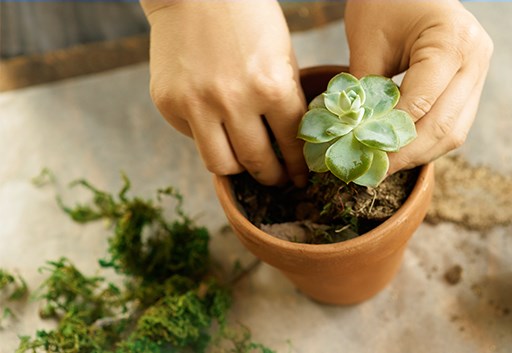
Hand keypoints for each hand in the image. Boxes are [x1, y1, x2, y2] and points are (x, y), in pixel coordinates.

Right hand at [142, 0, 308, 185]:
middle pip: (257, 163)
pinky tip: (217, 123)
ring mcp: (196, 104)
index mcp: (272, 87)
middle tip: (277, 179)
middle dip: (273, 177)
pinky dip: (208, 138)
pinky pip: (194, 139)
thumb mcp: (282, 56)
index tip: (301, 177)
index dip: (299, 166)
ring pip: (221, 164)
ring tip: (247, 164)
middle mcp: (233, 101)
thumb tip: (291, 144)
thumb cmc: (248, 18)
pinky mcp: (168, 103)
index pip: (292, 144)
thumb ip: (285, 99)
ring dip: (238, 169)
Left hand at [345, 0, 492, 173]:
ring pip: (455, 131)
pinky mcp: (474, 83)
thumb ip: (365, 89)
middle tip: (374, 171)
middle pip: (444, 124)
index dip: (392, 136)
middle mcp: (476, 58)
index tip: (364, 155)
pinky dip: (429, 139)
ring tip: (387, 165)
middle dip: (407, 153)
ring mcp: (480, 72)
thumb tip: (354, 138)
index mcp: (453, 41)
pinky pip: (455, 122)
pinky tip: (403, 149)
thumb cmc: (386, 0)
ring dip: (420, 153)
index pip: (421, 103)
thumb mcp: (368, 40)